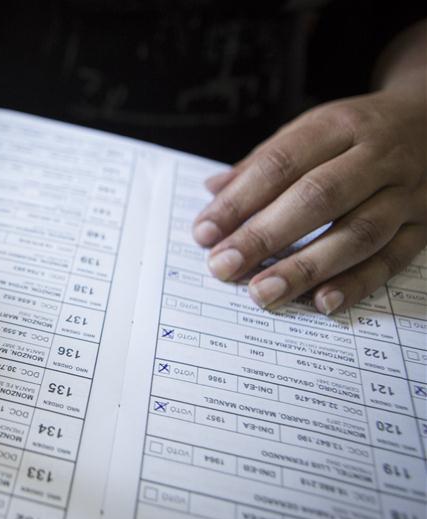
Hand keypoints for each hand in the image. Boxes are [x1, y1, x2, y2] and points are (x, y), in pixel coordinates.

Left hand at [193, 83, 426, 314]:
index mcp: (340, 125)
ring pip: (358, 233)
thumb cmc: (355, 134)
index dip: (239, 200)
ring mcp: (408, 193)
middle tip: (224, 266)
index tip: (204, 232)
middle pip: (318, 198)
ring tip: (263, 292)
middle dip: (265, 236)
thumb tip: (212, 192)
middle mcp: (379, 156)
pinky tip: (322, 302)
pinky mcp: (425, 226)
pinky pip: (393, 259)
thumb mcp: (310, 129)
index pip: (281, 163)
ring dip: (306, 268)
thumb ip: (262, 164)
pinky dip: (357, 284)